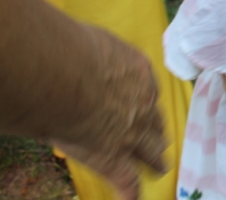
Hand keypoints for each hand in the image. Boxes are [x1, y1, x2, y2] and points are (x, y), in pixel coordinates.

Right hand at [52, 27, 166, 199]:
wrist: (64, 76)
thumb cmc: (69, 49)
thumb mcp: (89, 42)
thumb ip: (90, 52)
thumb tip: (70, 48)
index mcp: (138, 72)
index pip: (146, 90)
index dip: (144, 101)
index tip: (143, 105)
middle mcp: (142, 102)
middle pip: (155, 121)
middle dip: (157, 131)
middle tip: (161, 141)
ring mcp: (132, 132)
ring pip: (150, 149)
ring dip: (154, 159)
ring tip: (159, 167)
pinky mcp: (113, 157)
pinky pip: (128, 180)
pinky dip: (130, 191)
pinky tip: (131, 199)